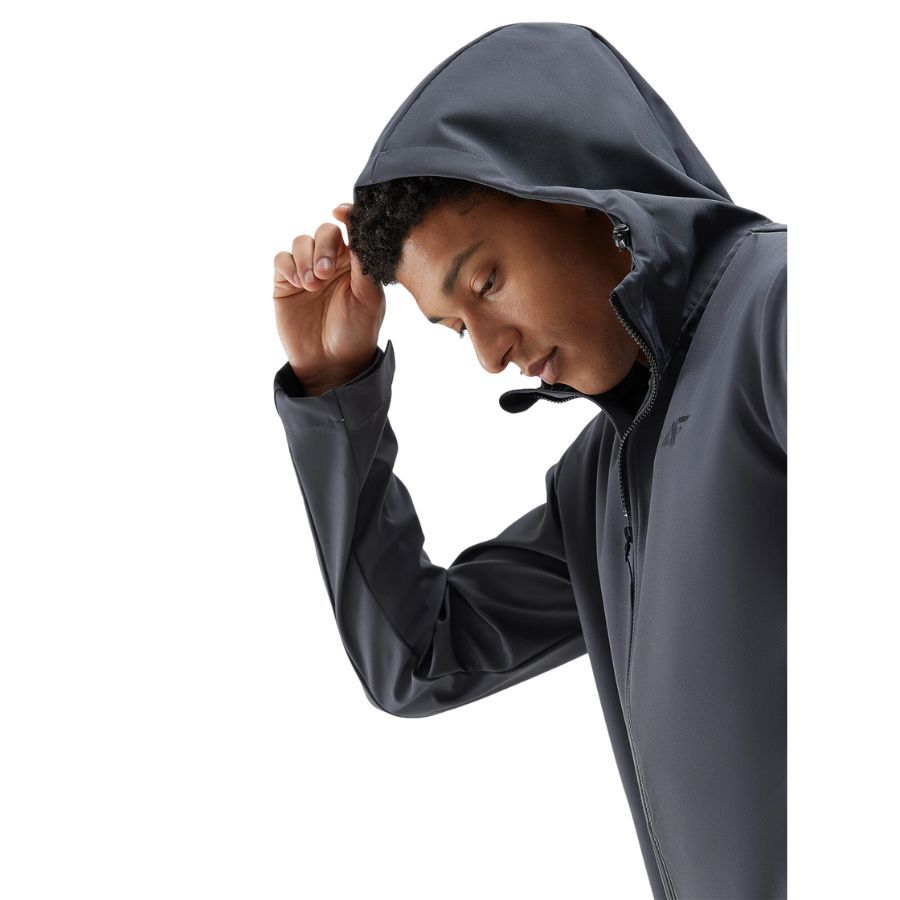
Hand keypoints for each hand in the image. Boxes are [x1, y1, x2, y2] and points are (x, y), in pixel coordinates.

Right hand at [273, 204, 385, 392]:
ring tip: (312, 285)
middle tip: (325, 273)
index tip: (340, 211)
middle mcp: (332, 263)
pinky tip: (299, 286)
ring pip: (301, 242)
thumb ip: (364, 261)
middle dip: (323, 248)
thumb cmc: (356, 332)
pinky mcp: (286, 283)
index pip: (351, 230)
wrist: (331, 363)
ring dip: (306, 259)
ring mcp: (307, 271)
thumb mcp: (368, 298)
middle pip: (324, 232)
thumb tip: (356, 224)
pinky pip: (282, 260)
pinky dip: (289, 266)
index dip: (346, 215)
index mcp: (357, 263)